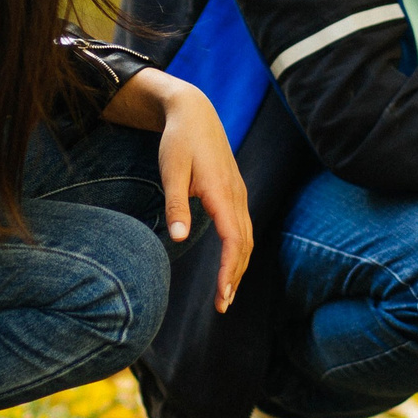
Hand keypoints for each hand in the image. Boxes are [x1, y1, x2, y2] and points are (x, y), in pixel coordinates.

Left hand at [105, 68, 255, 311]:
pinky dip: (239, 250)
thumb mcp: (171, 170)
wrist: (195, 111)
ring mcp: (239, 193)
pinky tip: (230, 263)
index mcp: (222, 192)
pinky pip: (243, 227)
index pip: (233, 240)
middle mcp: (236, 195)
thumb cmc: (179, 140)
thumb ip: (176, 204)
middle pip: (244, 244)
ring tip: (226, 293)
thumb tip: (180, 238)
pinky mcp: (235, 192)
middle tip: (222, 306)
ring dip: (238, 266)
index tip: (222, 295)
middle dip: (235, 277)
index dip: (229, 270)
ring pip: (246, 237)